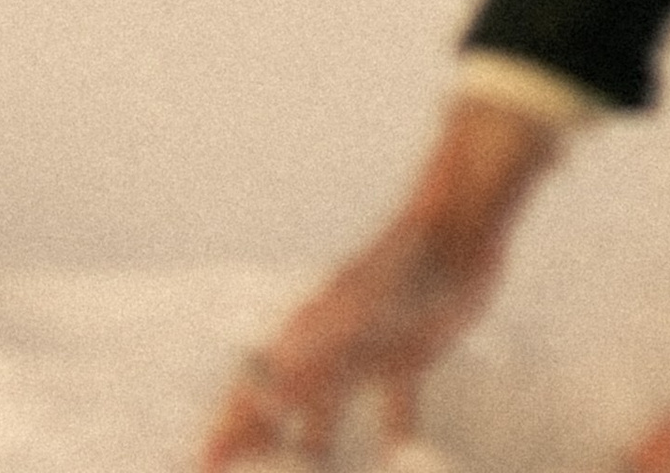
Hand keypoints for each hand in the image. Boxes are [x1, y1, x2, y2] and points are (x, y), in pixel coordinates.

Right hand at [198, 99, 563, 468]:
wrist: (463, 221)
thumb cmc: (414, 255)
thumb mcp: (366, 300)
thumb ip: (319, 336)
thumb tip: (268, 380)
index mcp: (314, 330)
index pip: (261, 385)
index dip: (232, 424)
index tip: (205, 461)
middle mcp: (335, 342)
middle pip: (287, 401)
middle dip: (259, 438)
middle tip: (231, 470)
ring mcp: (371, 347)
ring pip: (330, 406)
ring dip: (314, 443)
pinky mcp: (411, 351)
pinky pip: (395, 404)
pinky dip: (392, 434)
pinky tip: (395, 460)